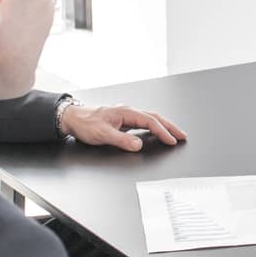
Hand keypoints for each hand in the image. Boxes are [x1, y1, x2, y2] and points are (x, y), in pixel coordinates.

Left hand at [61, 104, 186, 150]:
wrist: (72, 118)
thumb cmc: (85, 124)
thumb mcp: (103, 135)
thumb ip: (122, 140)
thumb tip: (139, 145)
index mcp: (126, 112)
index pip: (150, 122)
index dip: (163, 132)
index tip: (172, 141)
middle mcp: (128, 111)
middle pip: (155, 117)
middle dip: (170, 126)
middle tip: (183, 135)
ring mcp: (126, 115)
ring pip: (150, 118)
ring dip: (164, 126)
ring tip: (174, 133)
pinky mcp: (123, 119)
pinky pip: (143, 121)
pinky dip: (154, 126)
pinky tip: (156, 131)